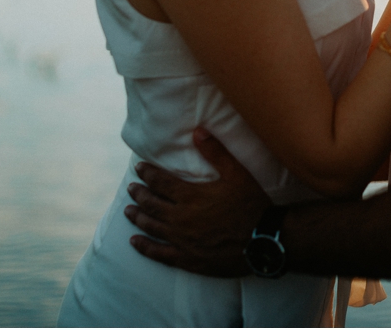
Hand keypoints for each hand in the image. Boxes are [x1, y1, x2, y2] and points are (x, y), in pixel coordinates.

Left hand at [125, 127, 269, 277]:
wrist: (263, 240)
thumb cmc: (252, 204)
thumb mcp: (237, 174)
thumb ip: (216, 152)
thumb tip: (197, 131)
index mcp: (191, 196)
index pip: (161, 182)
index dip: (148, 173)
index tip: (139, 168)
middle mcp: (181, 218)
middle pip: (152, 204)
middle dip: (139, 194)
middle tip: (131, 187)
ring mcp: (182, 240)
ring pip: (151, 227)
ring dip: (138, 217)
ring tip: (128, 210)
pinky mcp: (187, 258)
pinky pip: (159, 253)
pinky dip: (144, 247)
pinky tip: (134, 242)